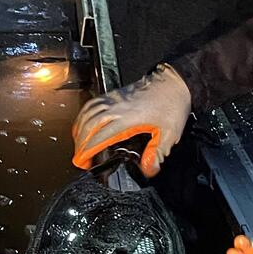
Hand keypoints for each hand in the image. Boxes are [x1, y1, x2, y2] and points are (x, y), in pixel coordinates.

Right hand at [72, 65, 192, 174]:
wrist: (174, 83)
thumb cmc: (172, 105)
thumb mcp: (169, 134)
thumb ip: (156, 153)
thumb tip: (148, 170)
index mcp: (128, 119)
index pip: (100, 136)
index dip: (88, 150)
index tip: (83, 161)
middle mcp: (117, 108)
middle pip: (89, 126)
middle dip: (80, 144)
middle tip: (79, 158)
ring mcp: (113, 99)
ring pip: (87, 114)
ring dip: (79, 130)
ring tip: (78, 144)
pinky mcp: (113, 94)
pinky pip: (91, 104)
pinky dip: (83, 115)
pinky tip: (83, 124)